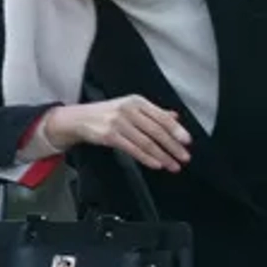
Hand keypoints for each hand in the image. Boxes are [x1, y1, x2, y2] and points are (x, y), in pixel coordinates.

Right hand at [43, 97, 192, 173]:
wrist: (79, 119)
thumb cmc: (107, 114)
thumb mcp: (130, 107)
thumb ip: (153, 112)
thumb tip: (175, 117)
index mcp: (137, 101)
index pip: (161, 117)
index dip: (176, 130)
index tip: (187, 141)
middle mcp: (129, 110)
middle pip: (156, 130)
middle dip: (172, 146)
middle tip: (184, 157)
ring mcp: (118, 122)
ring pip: (146, 142)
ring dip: (162, 156)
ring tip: (173, 165)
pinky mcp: (109, 136)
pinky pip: (133, 149)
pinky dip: (146, 158)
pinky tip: (156, 164)